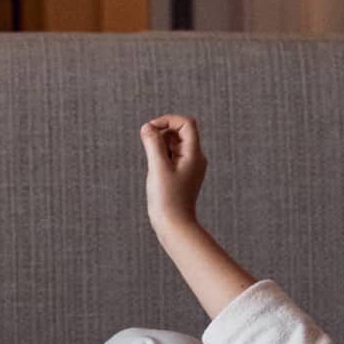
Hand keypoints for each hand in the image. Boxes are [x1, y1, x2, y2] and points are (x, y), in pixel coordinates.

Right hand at [140, 114, 206, 231]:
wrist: (174, 223)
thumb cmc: (168, 197)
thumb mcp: (158, 166)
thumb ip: (153, 143)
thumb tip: (148, 126)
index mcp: (195, 154)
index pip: (186, 123)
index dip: (167, 120)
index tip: (151, 130)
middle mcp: (195, 158)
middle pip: (177, 131)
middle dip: (160, 135)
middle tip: (152, 152)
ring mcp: (188, 165)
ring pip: (171, 143)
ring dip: (158, 146)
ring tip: (157, 167)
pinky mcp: (181, 173)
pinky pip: (169, 155)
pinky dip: (159, 156)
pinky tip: (157, 172)